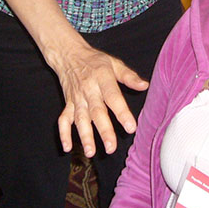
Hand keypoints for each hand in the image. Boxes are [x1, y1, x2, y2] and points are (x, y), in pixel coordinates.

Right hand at [55, 41, 147, 157]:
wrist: (69, 55)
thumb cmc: (95, 61)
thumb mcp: (114, 63)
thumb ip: (129, 76)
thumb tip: (145, 86)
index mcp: (102, 79)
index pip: (113, 97)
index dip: (122, 112)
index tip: (131, 127)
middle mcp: (89, 90)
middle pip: (96, 112)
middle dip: (103, 131)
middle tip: (111, 148)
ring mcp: (76, 98)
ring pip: (80, 119)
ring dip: (84, 136)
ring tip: (90, 152)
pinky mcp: (68, 103)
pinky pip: (63, 119)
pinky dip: (63, 133)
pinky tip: (67, 147)